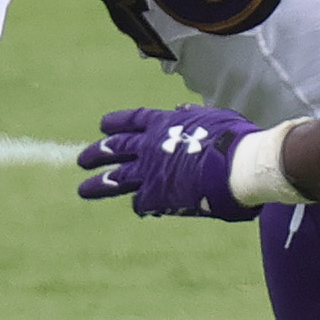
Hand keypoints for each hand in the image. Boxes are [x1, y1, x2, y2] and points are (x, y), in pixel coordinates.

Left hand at [75, 104, 261, 220]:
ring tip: (83, 190)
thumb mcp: (213, 117)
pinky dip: (141, 205)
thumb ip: (193, 115)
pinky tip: (142, 210)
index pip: (133, 120)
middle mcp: (150, 145)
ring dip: (98, 184)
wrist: (237, 166)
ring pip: (116, 178)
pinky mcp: (156, 195)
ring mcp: (150, 171)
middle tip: (82, 159)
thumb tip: (182, 109)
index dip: (117, 123)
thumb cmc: (234, 139)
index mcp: (164, 123)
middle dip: (98, 153)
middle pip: (116, 148)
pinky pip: (141, 202)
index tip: (102, 126)